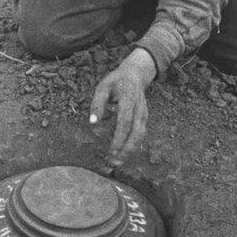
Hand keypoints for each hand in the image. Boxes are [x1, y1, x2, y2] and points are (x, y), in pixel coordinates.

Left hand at [89, 48, 156, 164]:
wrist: (135, 75)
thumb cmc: (115, 81)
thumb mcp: (102, 87)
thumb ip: (97, 104)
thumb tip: (92, 123)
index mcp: (128, 99)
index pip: (125, 121)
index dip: (119, 137)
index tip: (111, 150)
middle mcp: (139, 107)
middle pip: (136, 132)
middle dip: (127, 149)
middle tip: (114, 162)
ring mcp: (144, 113)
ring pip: (140, 135)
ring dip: (130, 150)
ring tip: (117, 162)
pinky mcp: (145, 117)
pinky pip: (140, 133)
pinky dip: (133, 145)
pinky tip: (123, 153)